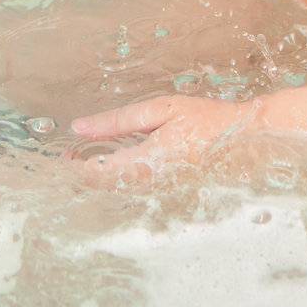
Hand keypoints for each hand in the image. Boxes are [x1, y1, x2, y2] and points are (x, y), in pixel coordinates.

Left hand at [66, 94, 260, 186]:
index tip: (63, 156)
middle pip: (102, 189)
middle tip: (71, 158)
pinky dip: (119, 182)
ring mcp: (159, 195)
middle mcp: (149, 186)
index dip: (74, 167)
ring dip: (99, 180)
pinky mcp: (167, 196)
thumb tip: (79, 128)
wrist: (243, 141)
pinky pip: (134, 193)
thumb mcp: (160, 110)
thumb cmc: (205, 120)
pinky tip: (117, 168)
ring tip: (88, 161)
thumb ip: (118, 121)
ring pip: (117, 194)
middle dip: (82, 175)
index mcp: (145, 163)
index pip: (95, 174)